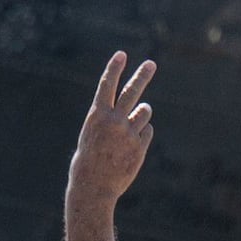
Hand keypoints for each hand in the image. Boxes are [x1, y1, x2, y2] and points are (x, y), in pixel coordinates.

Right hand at [61, 51, 155, 240]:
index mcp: (97, 116)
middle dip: (141, 76)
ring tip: (128, 130)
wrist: (93, 186)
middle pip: (132, 92)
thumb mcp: (92, 134)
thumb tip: (138, 108)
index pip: (106, 86)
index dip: (113, 69)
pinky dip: (141, 135)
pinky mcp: (140, 145)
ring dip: (141, 115)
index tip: (121, 54)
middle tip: (151, 64)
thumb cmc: (89, 159)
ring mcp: (128, 133)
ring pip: (144, 112)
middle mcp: (113, 121)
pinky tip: (129, 148)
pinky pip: (147, 131)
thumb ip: (110, 118)